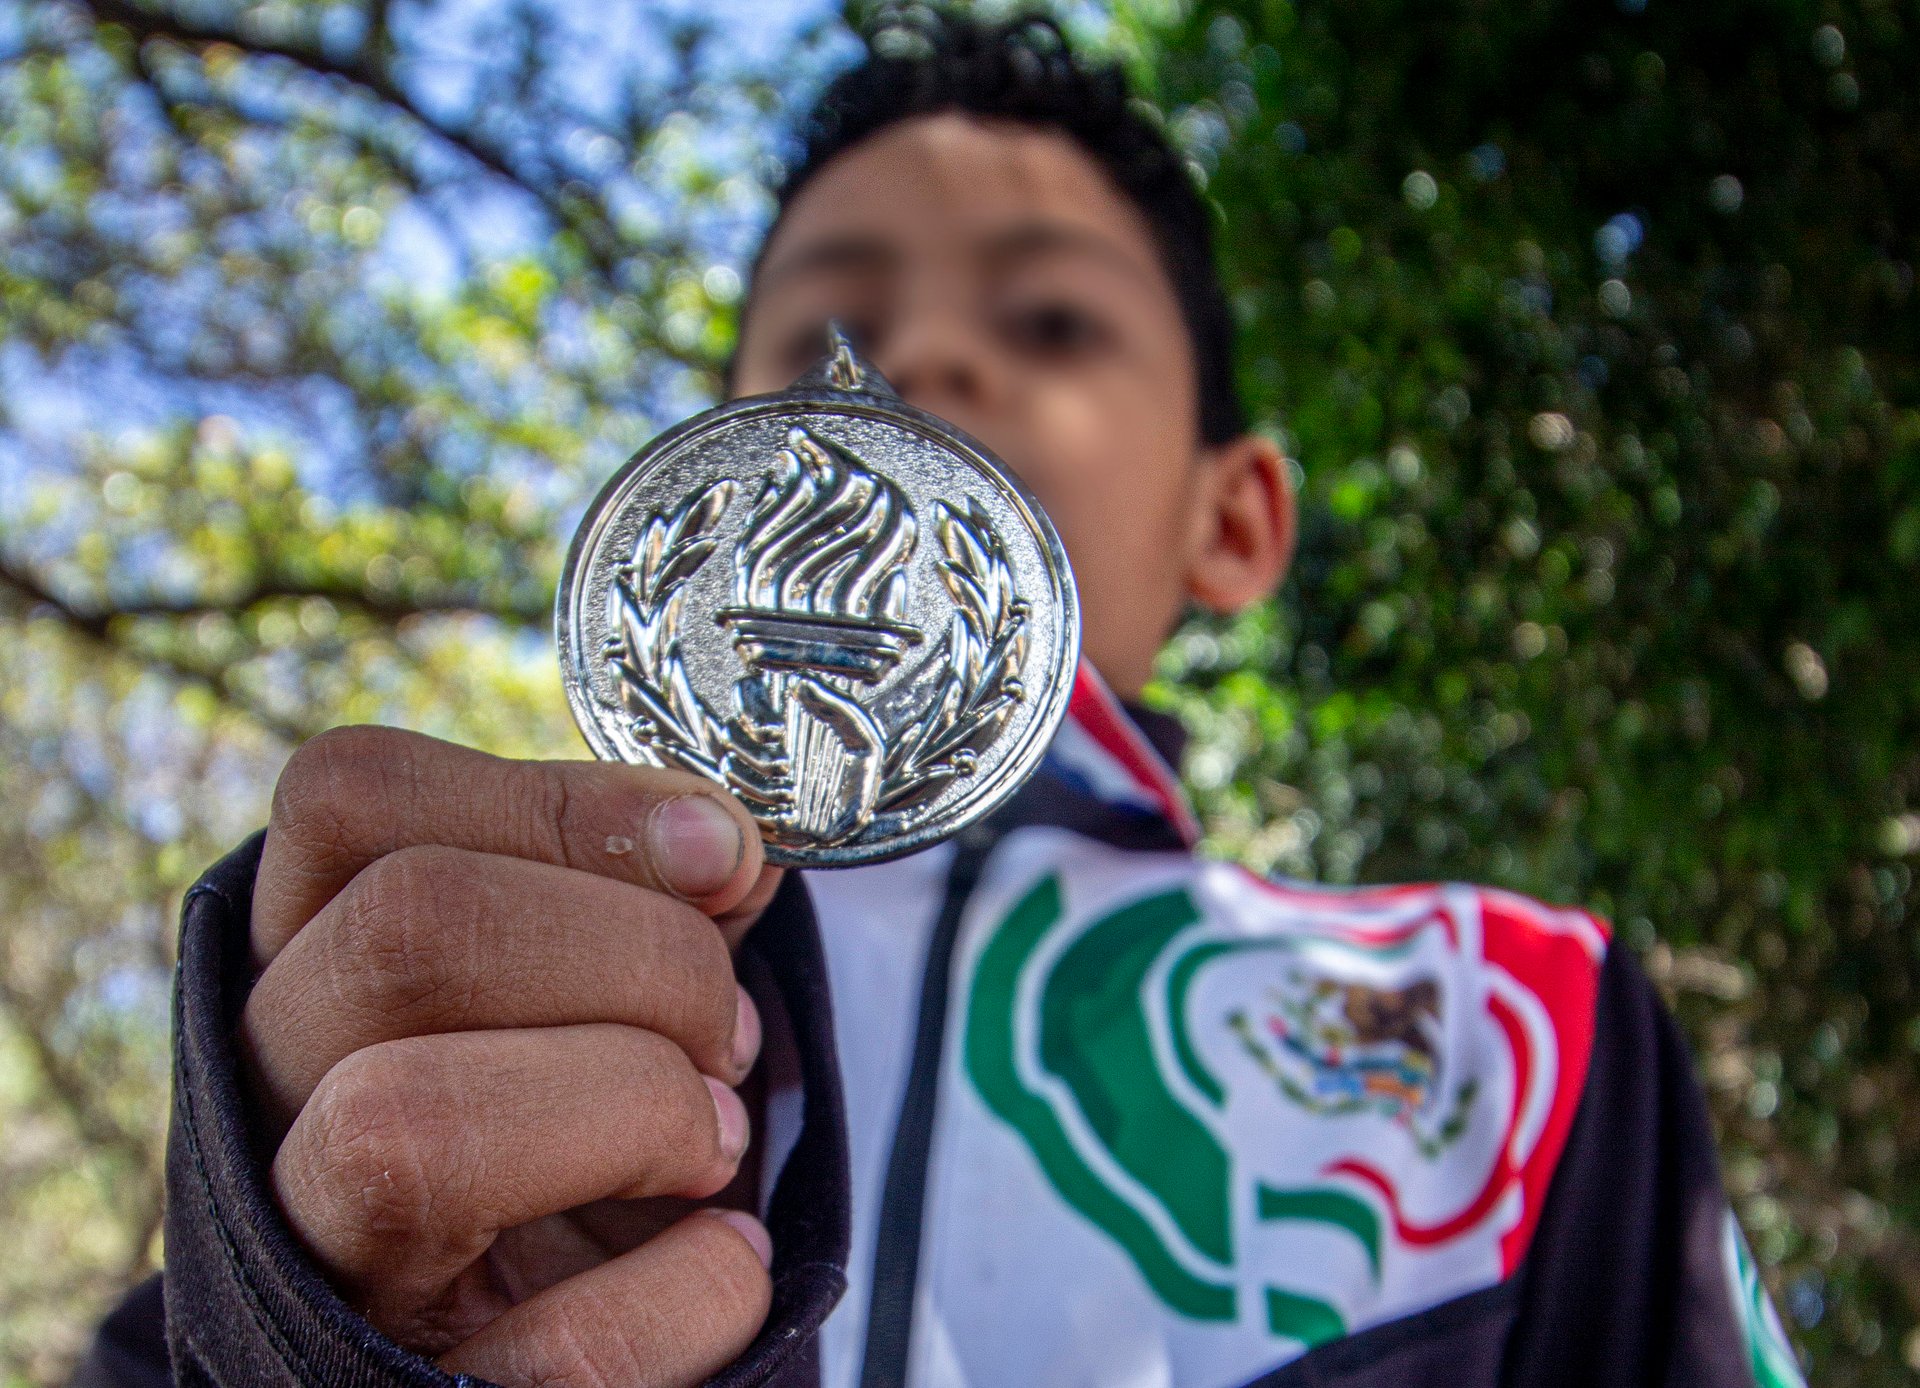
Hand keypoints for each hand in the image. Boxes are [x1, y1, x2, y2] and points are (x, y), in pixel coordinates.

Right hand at [236, 725, 784, 1387]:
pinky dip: (694, 1287)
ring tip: (712, 1140)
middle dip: (642, 956)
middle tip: (728, 1032)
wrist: (510, 1353)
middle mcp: (263, 1100)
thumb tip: (728, 844)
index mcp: (303, 962)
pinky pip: (561, 1349)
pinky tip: (724, 1259)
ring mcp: (310, 1264)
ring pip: (406, 1125)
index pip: (353, 798)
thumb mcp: (588, 988)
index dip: (559, 802)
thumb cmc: (557, 1128)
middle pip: (408, 928)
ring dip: (638, 1105)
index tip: (721, 853)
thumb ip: (647, 897)